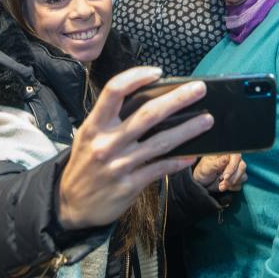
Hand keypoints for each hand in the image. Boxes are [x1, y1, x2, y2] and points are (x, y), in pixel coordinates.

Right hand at [58, 67, 212, 229]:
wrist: (71, 204)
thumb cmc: (84, 164)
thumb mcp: (88, 137)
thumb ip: (111, 121)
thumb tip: (149, 103)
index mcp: (94, 125)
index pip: (114, 91)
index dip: (136, 77)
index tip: (157, 72)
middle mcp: (106, 143)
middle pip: (147, 114)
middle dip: (177, 99)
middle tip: (199, 89)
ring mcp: (119, 165)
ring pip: (161, 142)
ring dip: (188, 129)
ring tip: (207, 120)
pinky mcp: (130, 185)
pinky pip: (160, 169)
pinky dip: (178, 161)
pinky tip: (192, 154)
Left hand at [193, 154, 246, 192]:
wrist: (202, 183)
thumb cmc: (202, 171)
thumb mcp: (207, 167)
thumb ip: (217, 163)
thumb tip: (227, 157)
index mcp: (225, 154)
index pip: (236, 156)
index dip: (232, 167)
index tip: (225, 176)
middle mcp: (232, 160)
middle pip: (242, 166)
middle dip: (232, 177)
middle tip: (222, 182)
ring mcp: (235, 170)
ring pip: (243, 176)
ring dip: (232, 183)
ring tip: (220, 186)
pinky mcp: (236, 179)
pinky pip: (240, 184)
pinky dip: (232, 187)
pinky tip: (223, 187)